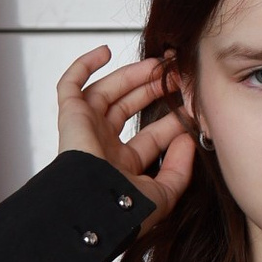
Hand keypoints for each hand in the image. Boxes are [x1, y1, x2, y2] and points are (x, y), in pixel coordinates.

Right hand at [54, 46, 197, 222]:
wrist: (93, 206)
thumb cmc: (122, 208)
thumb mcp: (163, 194)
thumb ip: (180, 170)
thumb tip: (188, 141)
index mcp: (121, 165)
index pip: (150, 136)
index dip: (171, 121)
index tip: (191, 109)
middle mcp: (102, 146)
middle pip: (129, 108)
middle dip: (153, 91)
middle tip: (175, 78)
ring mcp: (86, 129)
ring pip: (108, 92)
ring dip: (131, 76)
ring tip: (156, 66)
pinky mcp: (70, 115)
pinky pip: (70, 84)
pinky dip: (84, 65)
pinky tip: (104, 52)